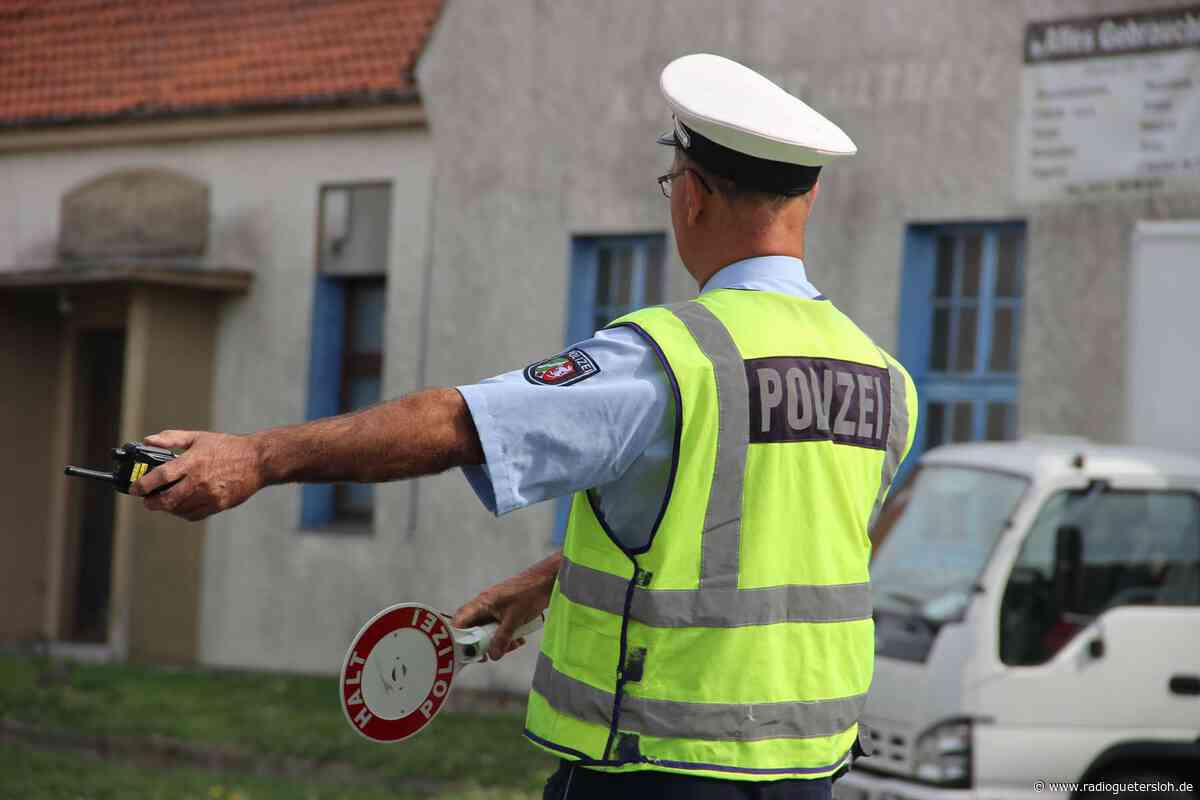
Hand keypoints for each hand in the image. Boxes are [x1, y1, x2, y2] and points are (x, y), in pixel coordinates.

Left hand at [130, 430, 264, 521]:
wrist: (258, 461)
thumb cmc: (228, 447)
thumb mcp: (199, 437)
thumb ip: (172, 438)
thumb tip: (148, 440)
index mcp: (193, 461)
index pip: (161, 476)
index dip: (143, 484)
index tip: (134, 488)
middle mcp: (200, 480)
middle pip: (167, 499)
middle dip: (151, 502)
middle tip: (147, 500)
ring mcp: (209, 495)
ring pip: (179, 509)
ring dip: (167, 507)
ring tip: (164, 501)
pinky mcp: (218, 505)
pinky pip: (193, 515)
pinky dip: (182, 512)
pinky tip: (181, 505)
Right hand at [452, 554, 560, 659]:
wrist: (547, 581)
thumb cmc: (529, 593)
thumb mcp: (514, 619)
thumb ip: (502, 638)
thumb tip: (493, 656)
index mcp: (481, 603)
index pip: (460, 622)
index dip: (460, 638)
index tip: (469, 653)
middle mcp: (485, 606)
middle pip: (474, 630)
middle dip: (484, 644)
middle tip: (493, 653)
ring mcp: (495, 609)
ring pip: (489, 631)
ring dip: (499, 641)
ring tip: (513, 644)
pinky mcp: (505, 612)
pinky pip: (500, 628)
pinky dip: (507, 635)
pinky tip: (520, 639)